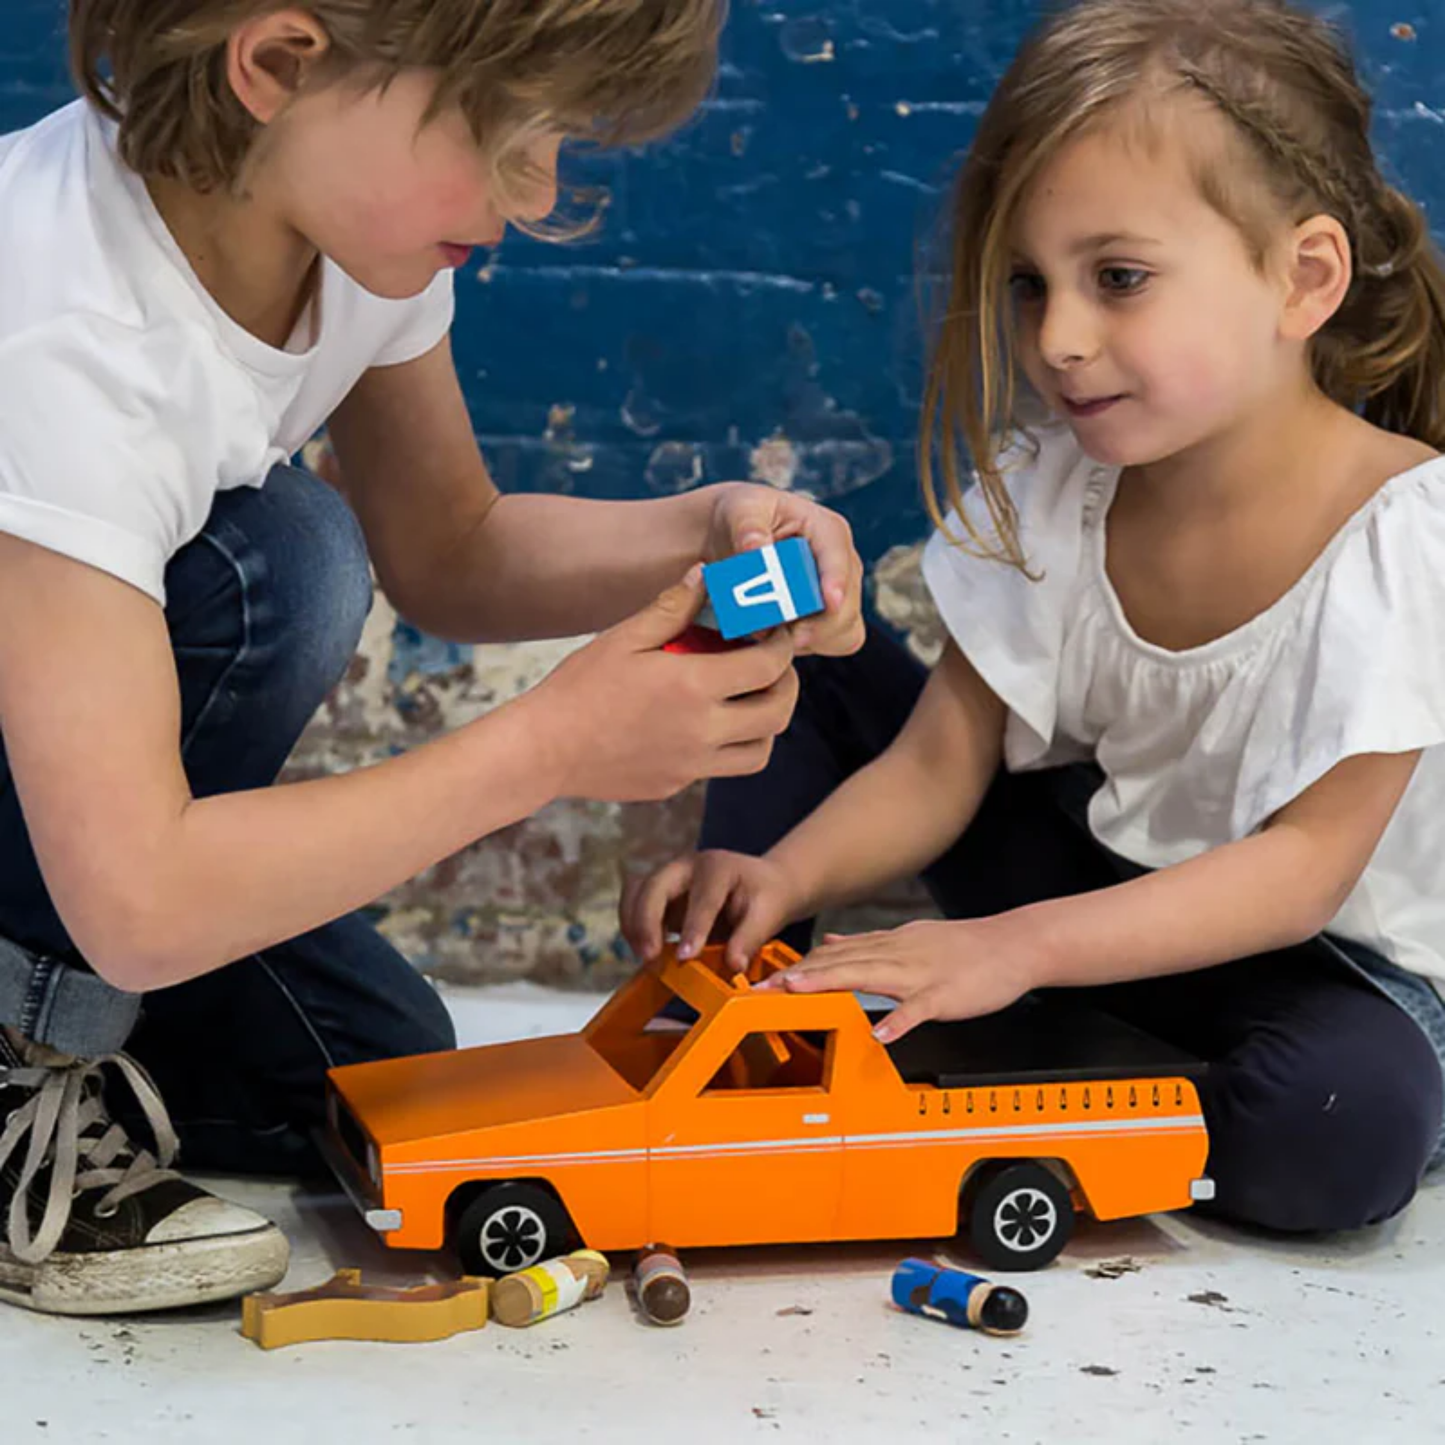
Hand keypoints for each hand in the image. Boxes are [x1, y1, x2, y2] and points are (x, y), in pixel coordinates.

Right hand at [531, 567, 798, 802]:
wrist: (543, 750)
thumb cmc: (579, 687)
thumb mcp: (624, 637)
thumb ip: (671, 608)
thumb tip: (705, 576)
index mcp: (694, 686)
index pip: (768, 666)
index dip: (783, 647)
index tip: (778, 635)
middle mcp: (703, 731)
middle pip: (778, 714)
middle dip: (787, 687)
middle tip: (774, 670)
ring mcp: (692, 765)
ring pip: (760, 752)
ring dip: (766, 725)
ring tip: (749, 702)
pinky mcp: (677, 785)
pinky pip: (721, 769)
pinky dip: (728, 748)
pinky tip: (706, 725)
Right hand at [621, 849, 800, 967]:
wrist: (761, 883)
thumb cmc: (766, 895)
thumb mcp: (769, 914)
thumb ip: (750, 939)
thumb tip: (733, 966)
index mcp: (718, 867)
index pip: (702, 898)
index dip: (692, 928)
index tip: (685, 957)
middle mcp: (687, 866)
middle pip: (655, 885)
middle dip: (646, 921)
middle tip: (650, 957)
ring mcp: (670, 877)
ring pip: (636, 892)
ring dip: (633, 924)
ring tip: (644, 956)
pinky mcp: (659, 893)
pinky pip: (635, 904)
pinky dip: (633, 927)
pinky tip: (644, 950)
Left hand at [704, 484, 864, 657]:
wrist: (736, 538)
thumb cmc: (743, 517)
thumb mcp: (740, 510)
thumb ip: (747, 527)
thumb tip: (754, 549)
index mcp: (827, 530)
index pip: (838, 557)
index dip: (836, 580)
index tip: (829, 602)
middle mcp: (842, 563)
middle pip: (847, 604)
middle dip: (817, 623)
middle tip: (780, 632)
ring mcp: (840, 593)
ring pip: (844, 630)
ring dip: (810, 637)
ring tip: (770, 630)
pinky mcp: (831, 619)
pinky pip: (833, 643)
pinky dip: (807, 646)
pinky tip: (778, 637)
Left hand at [758, 918, 1040, 1041]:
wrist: (1015, 943)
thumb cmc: (965, 947)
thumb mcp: (909, 936)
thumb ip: (870, 943)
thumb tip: (832, 941)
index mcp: (888, 944)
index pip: (834, 953)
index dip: (798, 965)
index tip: (764, 978)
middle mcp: (898, 954)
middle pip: (841, 962)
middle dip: (800, 975)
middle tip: (763, 989)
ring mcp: (922, 973)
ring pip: (870, 975)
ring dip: (832, 982)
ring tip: (798, 993)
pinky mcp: (947, 994)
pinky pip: (920, 1008)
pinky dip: (900, 1021)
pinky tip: (881, 1034)